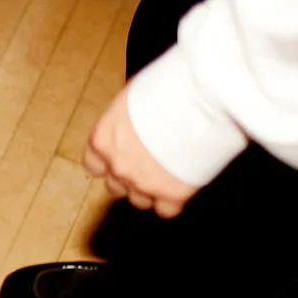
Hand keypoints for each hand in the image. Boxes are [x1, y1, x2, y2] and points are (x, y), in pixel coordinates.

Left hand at [83, 84, 199, 218]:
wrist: (204, 97)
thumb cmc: (170, 86)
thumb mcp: (134, 97)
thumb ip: (126, 120)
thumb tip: (131, 125)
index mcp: (104, 139)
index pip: (93, 165)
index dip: (109, 163)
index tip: (121, 158)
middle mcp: (118, 166)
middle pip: (115, 186)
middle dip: (130, 177)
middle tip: (150, 162)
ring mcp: (143, 183)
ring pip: (139, 200)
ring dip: (151, 189)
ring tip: (170, 170)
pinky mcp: (172, 194)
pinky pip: (166, 211)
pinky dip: (174, 200)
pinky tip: (184, 182)